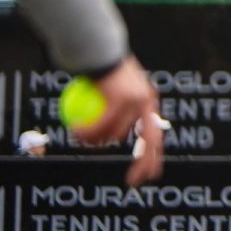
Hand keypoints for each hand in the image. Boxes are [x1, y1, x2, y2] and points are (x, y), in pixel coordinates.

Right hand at [72, 56, 163, 186]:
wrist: (99, 49)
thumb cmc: (101, 69)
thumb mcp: (116, 88)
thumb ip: (117, 107)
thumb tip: (109, 132)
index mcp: (147, 101)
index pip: (154, 133)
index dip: (153, 155)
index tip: (149, 174)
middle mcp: (146, 102)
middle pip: (150, 140)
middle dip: (144, 164)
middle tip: (133, 181)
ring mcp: (135, 101)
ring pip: (115, 135)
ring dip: (96, 142)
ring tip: (80, 138)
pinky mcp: (121, 99)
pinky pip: (100, 125)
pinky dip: (86, 131)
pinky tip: (76, 132)